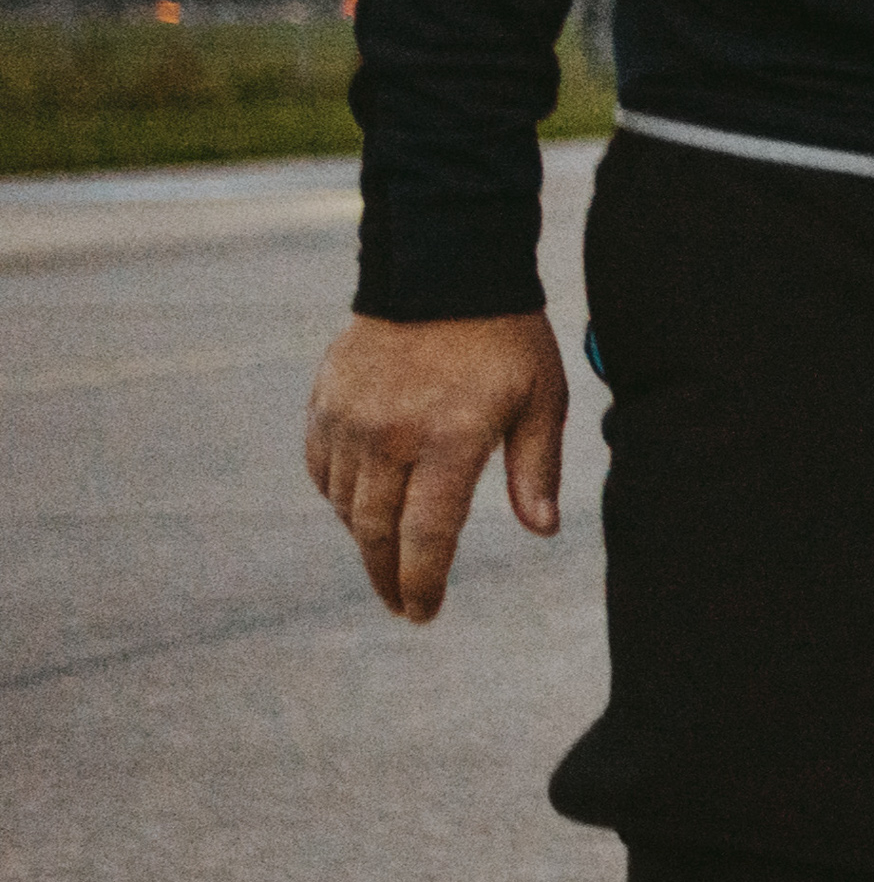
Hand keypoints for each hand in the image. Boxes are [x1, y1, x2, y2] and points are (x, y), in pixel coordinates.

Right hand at [303, 310, 569, 625]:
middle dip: (387, 577)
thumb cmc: (505, 338)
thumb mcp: (541, 399)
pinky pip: (322, 470)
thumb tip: (542, 530)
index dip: (422, 581)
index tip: (423, 613)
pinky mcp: (325, 403)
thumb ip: (536, 468)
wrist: (442, 268)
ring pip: (346, 505)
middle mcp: (391, 434)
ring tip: (390, 558)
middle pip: (377, 531)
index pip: (427, 534)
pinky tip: (362, 509)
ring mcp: (350, 418)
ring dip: (366, 539)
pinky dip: (339, 497)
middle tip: (401, 607)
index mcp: (449, 438)